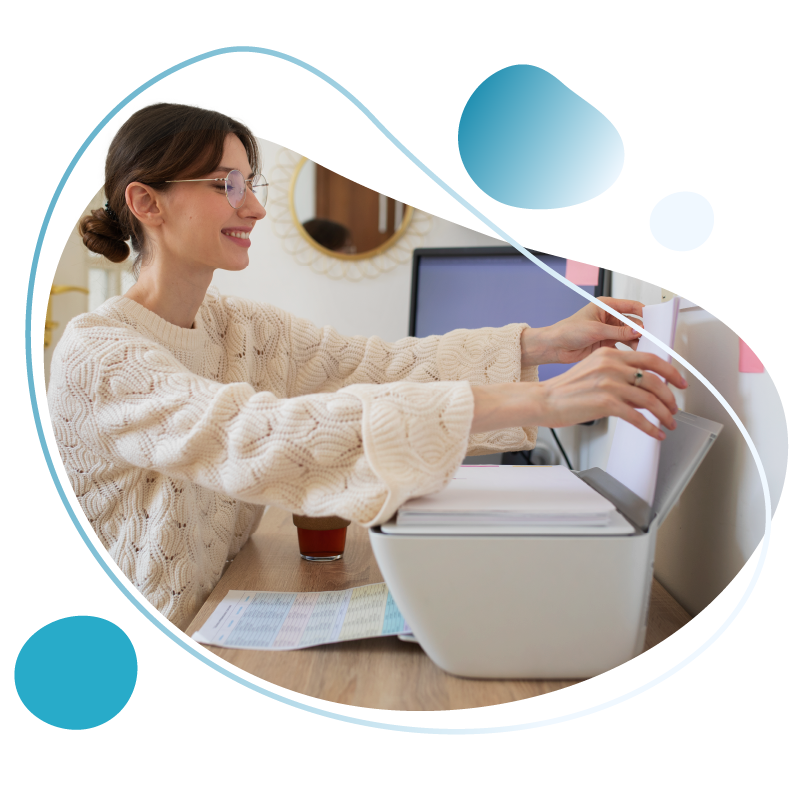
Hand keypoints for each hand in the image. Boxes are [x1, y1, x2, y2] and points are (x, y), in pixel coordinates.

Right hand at [471, 347, 687, 439]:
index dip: (671, 372)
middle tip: (675, 409)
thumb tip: (642, 387)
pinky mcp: (606, 402)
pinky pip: (637, 416)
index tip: (680, 382)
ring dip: (664, 414)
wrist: (543, 400)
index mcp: (609, 355)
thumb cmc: (564, 390)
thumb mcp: (593, 371)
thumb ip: (617, 374)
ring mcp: (609, 383)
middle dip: (671, 398)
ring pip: (650, 399)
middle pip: (655, 380)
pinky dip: (650, 427)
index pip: (651, 359)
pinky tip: (655, 433)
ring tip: (667, 423)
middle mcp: (611, 365)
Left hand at [521, 297, 643, 365]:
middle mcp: (609, 318)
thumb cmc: (567, 331)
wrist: (554, 347)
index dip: (644, 313)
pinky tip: (636, 353)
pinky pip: (623, 345)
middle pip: (632, 322)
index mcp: (606, 306)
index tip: (655, 321)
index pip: (631, 306)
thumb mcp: (596, 330)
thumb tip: (638, 331)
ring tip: (645, 348)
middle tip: (652, 338)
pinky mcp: (607, 343)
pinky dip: (630, 349)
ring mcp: (608, 331)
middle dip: (642, 330)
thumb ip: (618, 332)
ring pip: (629, 335)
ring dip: (637, 341)